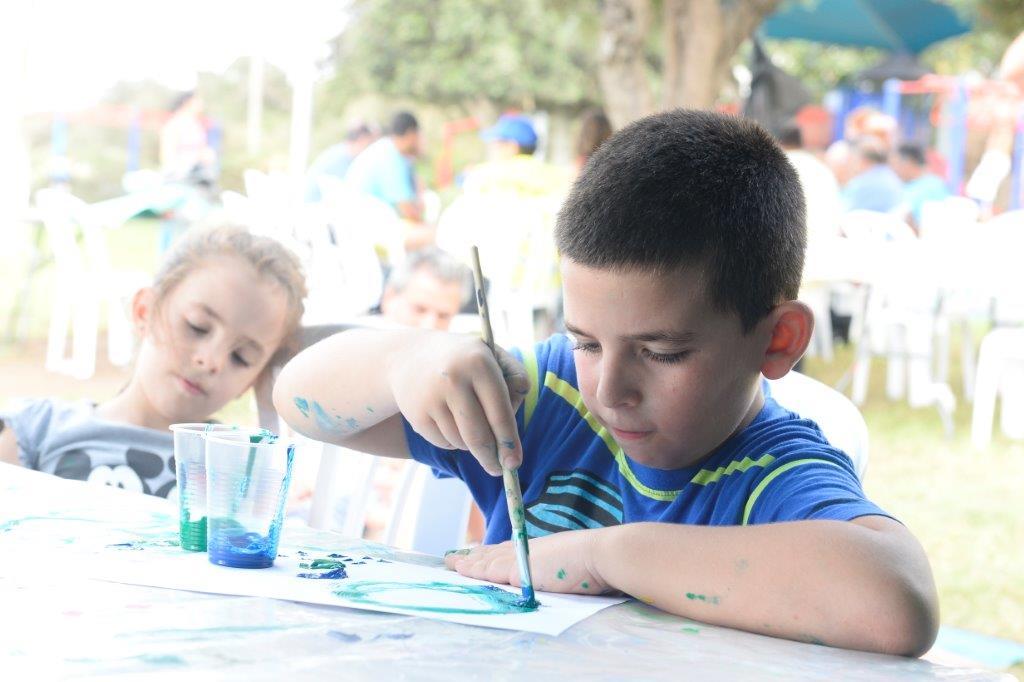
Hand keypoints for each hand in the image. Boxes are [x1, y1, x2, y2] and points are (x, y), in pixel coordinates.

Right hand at [387, 332, 529, 475]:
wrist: (410, 355)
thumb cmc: (465, 360)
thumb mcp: (494, 355)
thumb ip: (516, 379)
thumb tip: (513, 422)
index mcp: (480, 364)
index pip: (500, 414)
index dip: (509, 443)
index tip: (514, 464)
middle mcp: (454, 380)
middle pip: (479, 437)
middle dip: (491, 458)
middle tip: (497, 469)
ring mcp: (432, 398)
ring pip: (462, 443)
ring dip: (471, 445)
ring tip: (468, 423)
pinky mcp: (417, 414)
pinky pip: (444, 443)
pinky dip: (453, 441)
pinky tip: (449, 421)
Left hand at [444, 528, 609, 594]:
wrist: (600, 555)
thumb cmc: (596, 561)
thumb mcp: (573, 563)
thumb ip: (559, 569)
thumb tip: (559, 577)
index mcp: (542, 549)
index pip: (512, 549)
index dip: (494, 551)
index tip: (481, 550)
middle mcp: (528, 549)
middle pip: (495, 552)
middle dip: (475, 556)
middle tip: (457, 557)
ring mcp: (522, 558)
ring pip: (488, 560)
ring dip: (468, 562)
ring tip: (452, 563)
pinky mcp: (517, 569)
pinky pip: (489, 570)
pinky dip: (474, 570)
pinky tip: (461, 570)